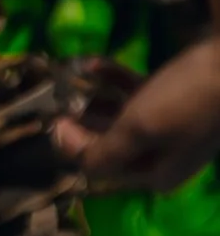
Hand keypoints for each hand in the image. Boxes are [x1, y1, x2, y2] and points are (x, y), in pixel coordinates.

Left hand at [60, 32, 219, 196]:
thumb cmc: (184, 102)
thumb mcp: (138, 130)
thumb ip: (98, 148)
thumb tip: (60, 143)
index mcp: (153, 173)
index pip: (99, 168)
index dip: (73, 146)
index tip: (51, 119)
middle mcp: (160, 156)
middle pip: (107, 141)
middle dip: (80, 119)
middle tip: (56, 94)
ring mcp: (167, 126)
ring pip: (117, 114)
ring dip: (92, 95)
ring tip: (68, 76)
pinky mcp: (171, 97)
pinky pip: (132, 92)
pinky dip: (112, 79)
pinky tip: (92, 62)